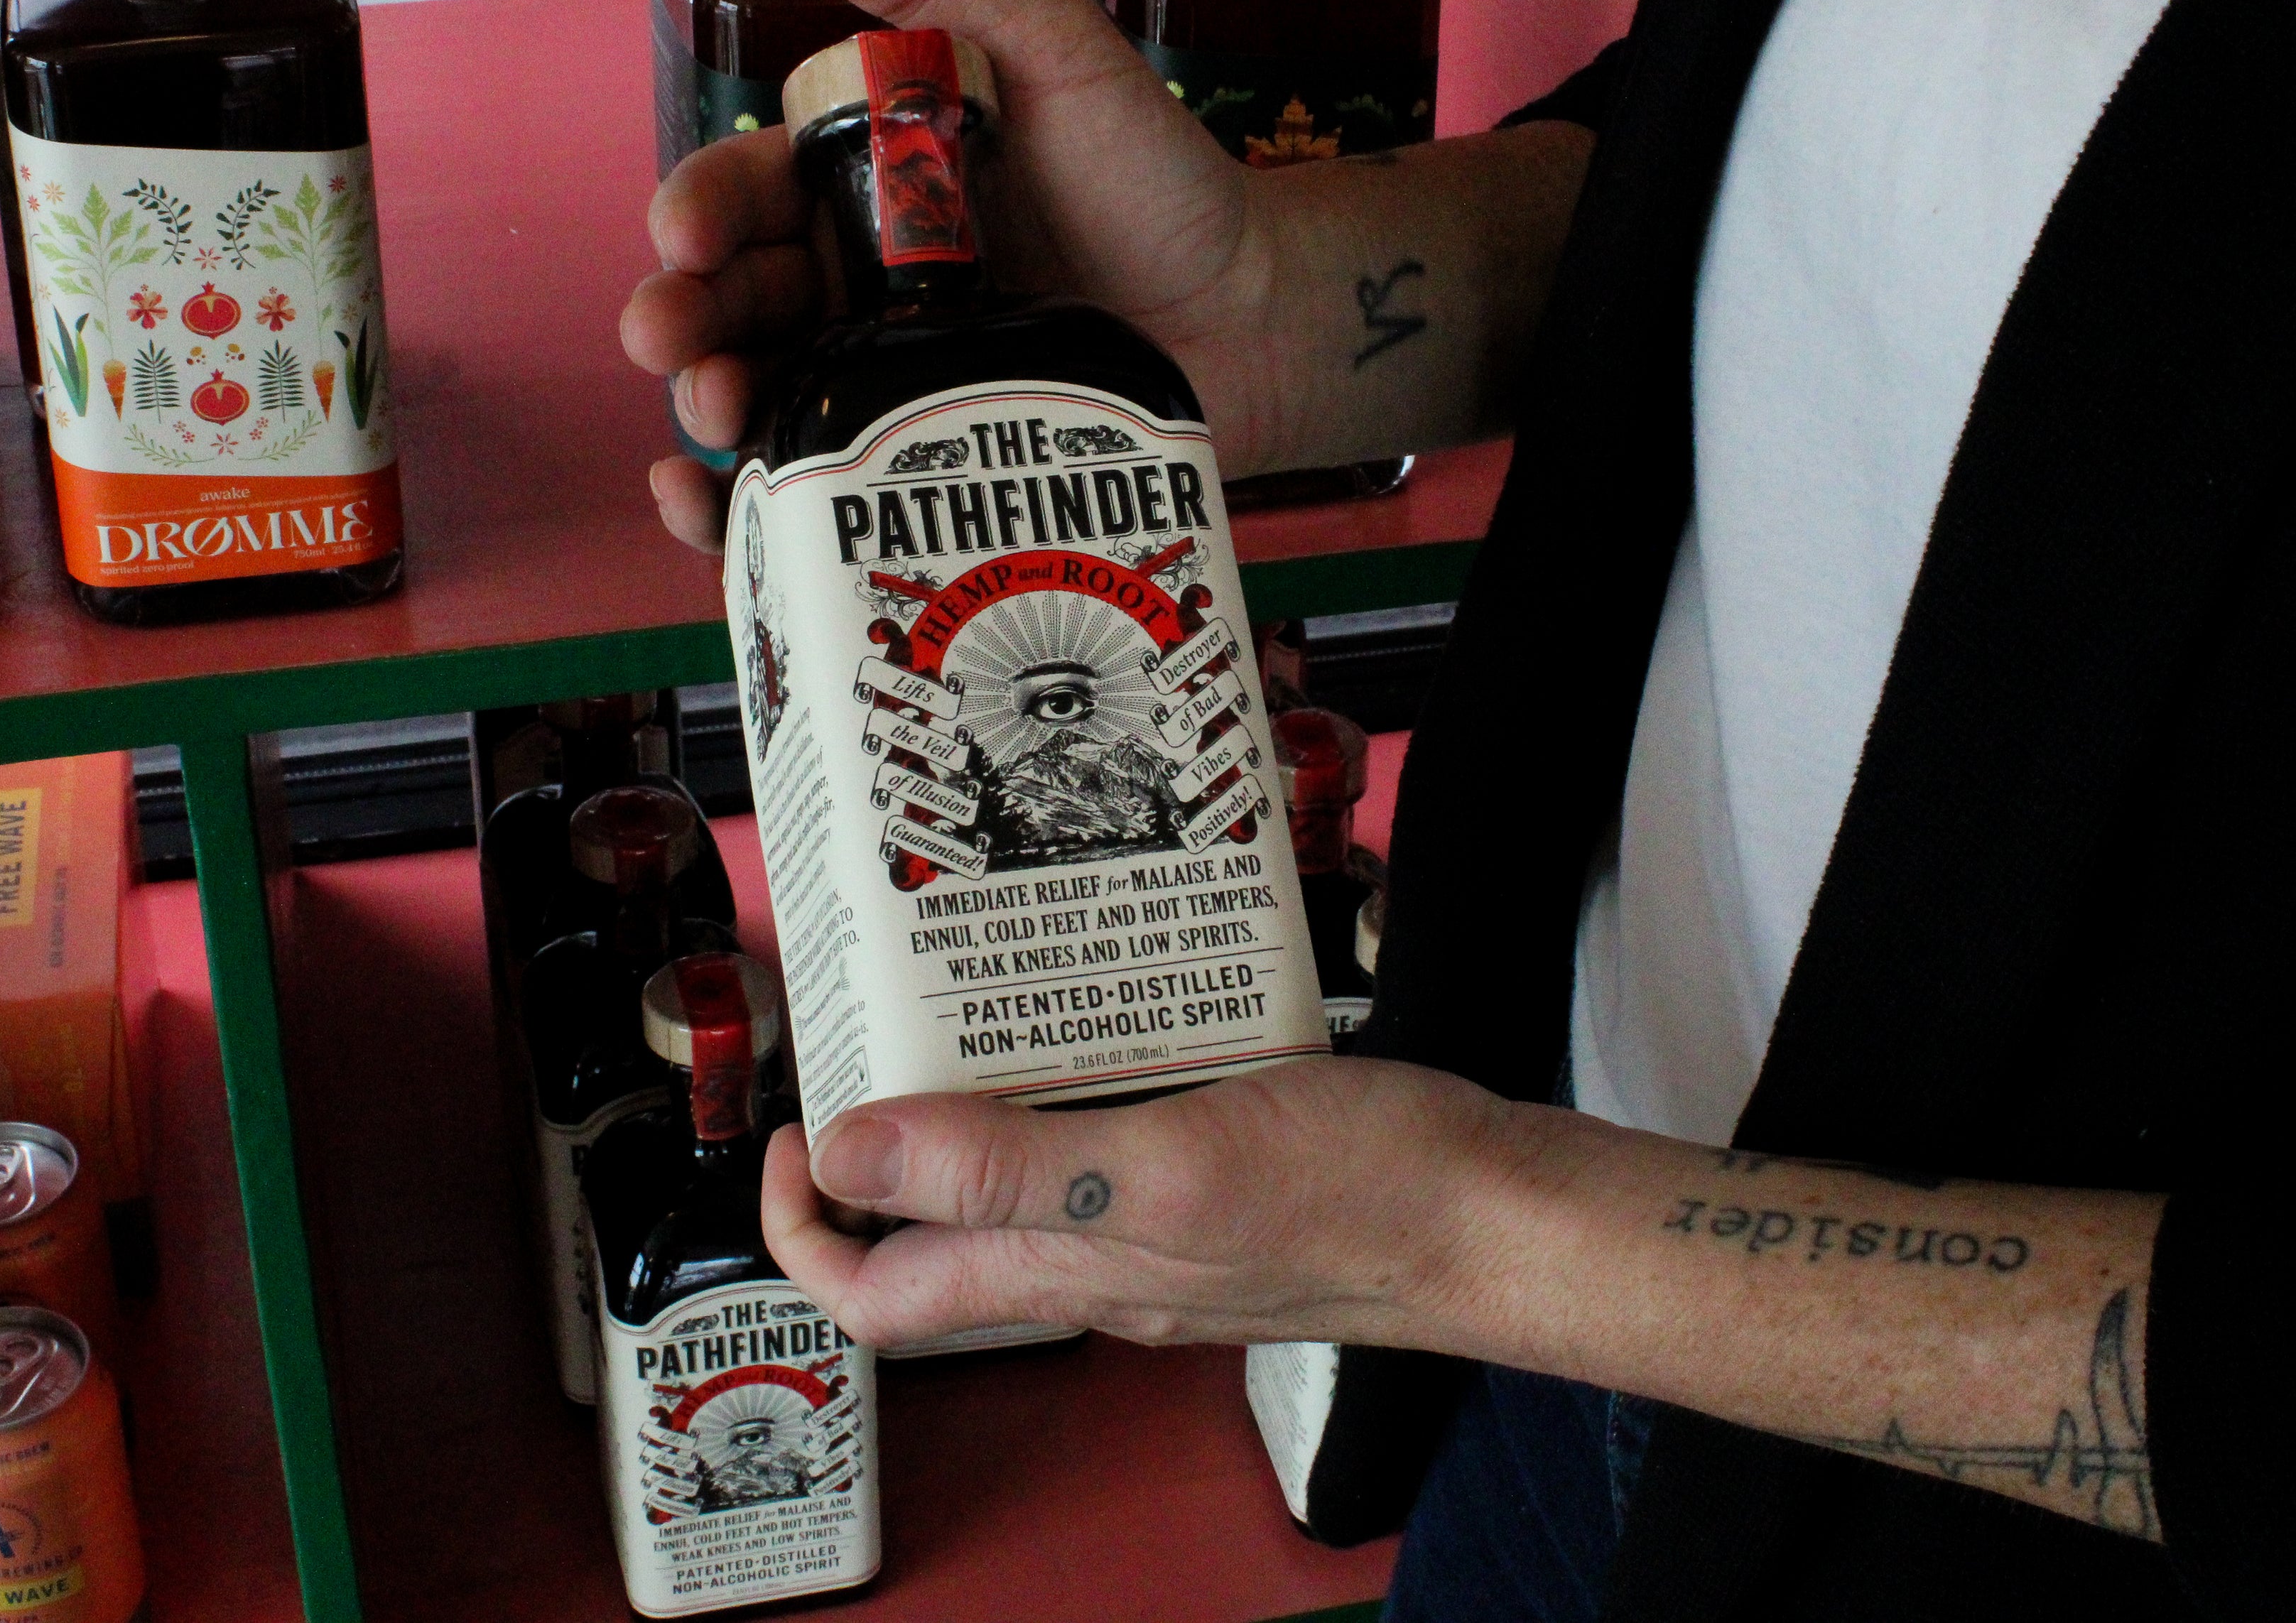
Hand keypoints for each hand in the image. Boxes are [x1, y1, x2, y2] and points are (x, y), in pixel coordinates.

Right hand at [621, 0, 1266, 551]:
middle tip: (667, 335)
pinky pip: (817, 484)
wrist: (1257, 318)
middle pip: (731, 296)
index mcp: (866, 179)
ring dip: (704, 406)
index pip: (748, 188)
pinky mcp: (920, 460)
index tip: (687, 232)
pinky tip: (712, 510)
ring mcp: (885, 374)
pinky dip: (746, 507)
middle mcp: (856, 278)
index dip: (701, 206)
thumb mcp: (1057, 58)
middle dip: (681, 314)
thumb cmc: (1161, 180)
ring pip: (755, 392)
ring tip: (711, 420)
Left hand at [759, 1056, 1535, 1351]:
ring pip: (1018, 1183)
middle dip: (877, 1144)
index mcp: (1067, 1271)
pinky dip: (1069, 1078)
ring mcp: (1158, 1228)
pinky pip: (1104, 1142)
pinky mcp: (1218, 1182)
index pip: (877, 1296)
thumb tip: (850, 1152)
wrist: (1500, 1213)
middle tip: (874, 1031)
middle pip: (934, 1238)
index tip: (795, 1126)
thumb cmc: (1362, 1191)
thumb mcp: (1165, 1164)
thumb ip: (1006, 1170)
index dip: (802, 1223)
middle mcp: (1097, 1264)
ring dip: (970, 1101)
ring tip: (965, 999)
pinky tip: (1097, 1006)